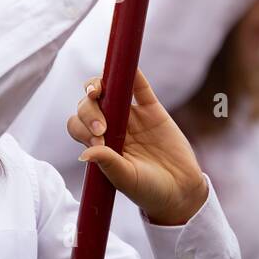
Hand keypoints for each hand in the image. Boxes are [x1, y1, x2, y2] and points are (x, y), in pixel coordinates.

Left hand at [68, 68, 207, 225]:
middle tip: (102, 129)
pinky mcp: (152, 109)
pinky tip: (129, 68)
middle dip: (89, 111)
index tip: (98, 140)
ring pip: (110, 91)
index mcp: (98, 143)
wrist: (180, 190)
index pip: (78, 126)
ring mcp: (131, 116)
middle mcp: (111, 126)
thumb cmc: (148, 190)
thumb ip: (108, 164)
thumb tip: (84, 153)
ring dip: (99, 86)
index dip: (82, 127)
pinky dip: (134, 75)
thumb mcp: (126, 179)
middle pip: (89, 106)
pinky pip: (140, 88)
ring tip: (97, 91)